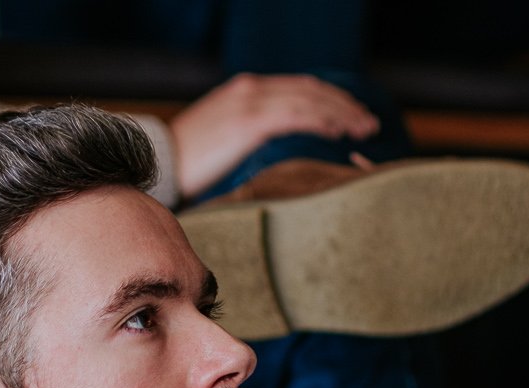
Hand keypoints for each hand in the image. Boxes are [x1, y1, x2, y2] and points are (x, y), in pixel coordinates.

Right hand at [169, 74, 379, 198]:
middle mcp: (253, 90)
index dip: (332, 99)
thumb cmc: (190, 158)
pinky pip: (295, 117)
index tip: (354, 113)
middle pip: (311, 90)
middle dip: (345, 105)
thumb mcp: (226, 136)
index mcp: (248, 91)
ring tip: (364, 129)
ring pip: (309, 101)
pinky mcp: (248, 124)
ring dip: (341, 114)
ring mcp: (251, 104)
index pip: (300, 87)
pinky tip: (339, 131)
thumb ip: (253, 134)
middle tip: (370, 123)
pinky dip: (321, 121)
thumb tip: (280, 151)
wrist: (158, 158)